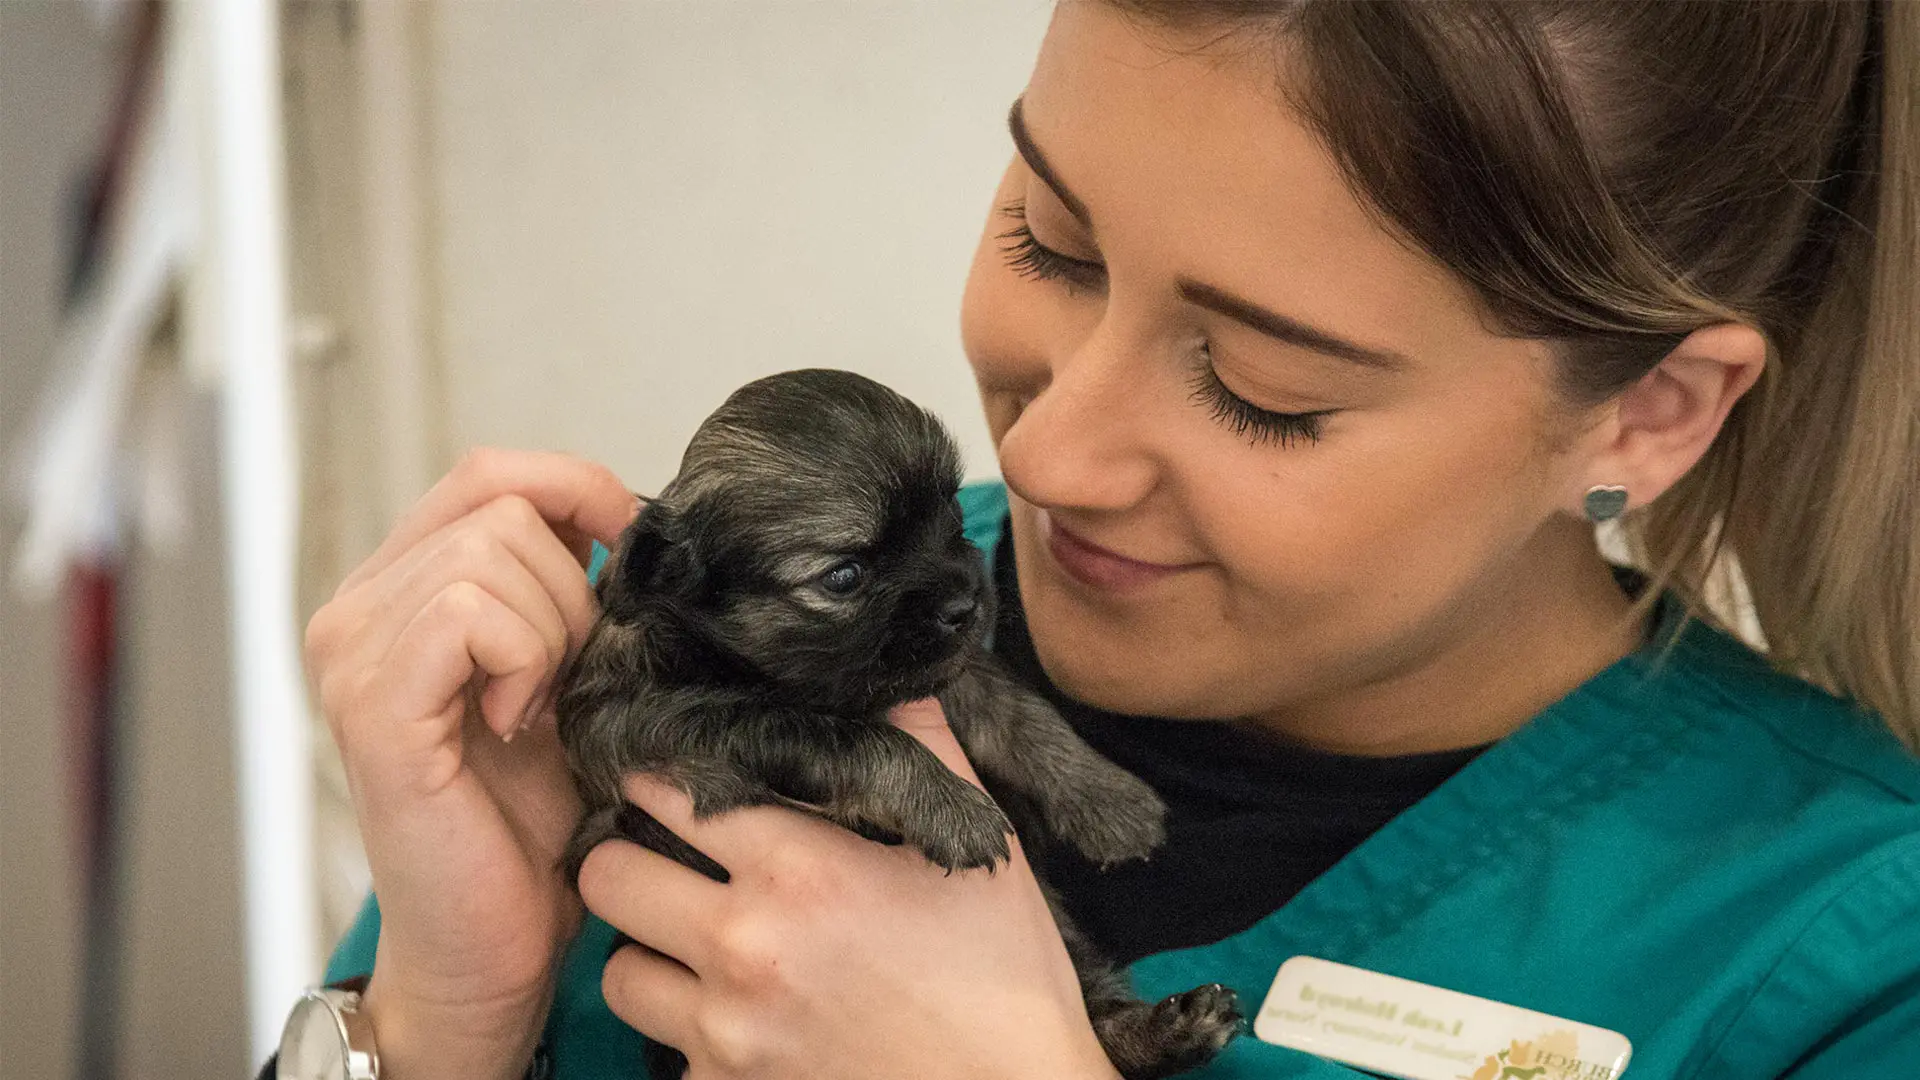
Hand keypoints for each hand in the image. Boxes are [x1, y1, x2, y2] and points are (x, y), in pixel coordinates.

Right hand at [303, 448, 637, 1079]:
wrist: (495, 938)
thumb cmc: (528, 819)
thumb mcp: (561, 672)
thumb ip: (567, 590)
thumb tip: (633, 517)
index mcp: (396, 590)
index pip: (487, 473)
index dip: (574, 489)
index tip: (629, 548)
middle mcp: (355, 611)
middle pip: (500, 505)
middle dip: (572, 586)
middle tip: (567, 678)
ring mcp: (352, 655)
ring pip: (492, 553)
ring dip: (553, 631)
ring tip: (539, 708)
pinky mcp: (374, 706)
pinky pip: (471, 613)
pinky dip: (525, 659)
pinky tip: (519, 723)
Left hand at [578, 699, 1124, 1079]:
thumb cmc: (1003, 974)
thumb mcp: (982, 847)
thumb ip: (927, 750)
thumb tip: (899, 684)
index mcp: (801, 868)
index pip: (670, 791)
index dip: (660, 776)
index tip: (673, 777)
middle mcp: (745, 944)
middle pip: (607, 878)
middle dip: (628, 858)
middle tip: (665, 859)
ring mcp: (726, 1029)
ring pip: (618, 973)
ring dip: (649, 953)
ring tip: (693, 945)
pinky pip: (664, 1050)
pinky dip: (689, 1032)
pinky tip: (740, 1014)